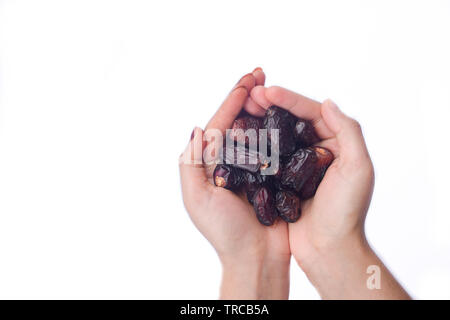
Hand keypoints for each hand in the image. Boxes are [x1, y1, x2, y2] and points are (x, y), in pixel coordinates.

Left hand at [179, 69, 289, 298]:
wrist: (255, 256)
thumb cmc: (224, 231)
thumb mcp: (197, 199)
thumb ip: (191, 163)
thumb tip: (196, 128)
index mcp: (210, 164)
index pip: (219, 124)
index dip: (232, 99)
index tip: (248, 79)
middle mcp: (229, 162)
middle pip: (238, 121)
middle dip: (247, 95)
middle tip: (261, 72)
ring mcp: (251, 167)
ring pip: (256, 129)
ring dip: (263, 106)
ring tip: (271, 85)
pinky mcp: (271, 175)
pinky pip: (274, 146)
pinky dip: (278, 127)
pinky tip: (285, 113)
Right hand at [250, 85, 409, 298]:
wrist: (328, 250)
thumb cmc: (346, 213)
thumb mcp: (357, 168)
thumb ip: (348, 131)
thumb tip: (328, 101)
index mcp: (338, 144)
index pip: (312, 112)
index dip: (289, 99)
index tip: (266, 91)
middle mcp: (319, 151)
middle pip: (292, 120)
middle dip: (270, 105)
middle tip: (248, 96)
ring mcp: (300, 166)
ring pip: (278, 136)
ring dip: (261, 121)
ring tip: (241, 109)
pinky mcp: (284, 180)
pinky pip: (269, 156)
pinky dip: (256, 145)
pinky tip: (241, 136)